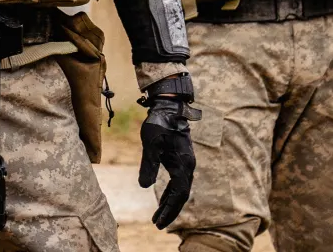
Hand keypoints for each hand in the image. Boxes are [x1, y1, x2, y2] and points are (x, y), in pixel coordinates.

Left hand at [138, 73, 197, 227]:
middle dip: (170, 211)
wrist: (169, 107)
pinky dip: (171, 192)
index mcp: (183, 164)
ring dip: (170, 203)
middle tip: (157, 224)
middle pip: (181, 195)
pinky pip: (179, 181)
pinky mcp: (182, 159)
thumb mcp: (150, 144)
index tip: (158, 222)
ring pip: (181, 189)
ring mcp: (186, 162)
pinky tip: (162, 198)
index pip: (179, 195)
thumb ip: (148, 165)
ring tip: (158, 216)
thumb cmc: (159, 123)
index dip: (169, 210)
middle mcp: (188, 166)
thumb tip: (144, 186)